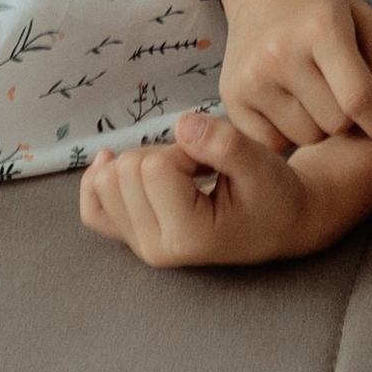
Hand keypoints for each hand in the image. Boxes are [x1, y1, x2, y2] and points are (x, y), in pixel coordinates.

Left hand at [80, 113, 316, 268]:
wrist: (278, 224)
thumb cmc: (273, 195)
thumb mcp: (261, 165)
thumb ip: (223, 143)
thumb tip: (181, 123)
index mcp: (187, 236)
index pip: (155, 168)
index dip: (185, 148)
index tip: (213, 161)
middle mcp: (155, 248)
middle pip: (125, 171)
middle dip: (163, 153)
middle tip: (200, 166)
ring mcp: (140, 245)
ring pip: (106, 180)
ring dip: (143, 161)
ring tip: (183, 173)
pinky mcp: (132, 237)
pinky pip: (93, 206)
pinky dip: (101, 179)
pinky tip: (119, 164)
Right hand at [221, 0, 371, 153]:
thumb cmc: (320, 6)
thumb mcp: (364, 17)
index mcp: (321, 27)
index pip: (358, 97)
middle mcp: (280, 53)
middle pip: (335, 124)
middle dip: (348, 116)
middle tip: (340, 90)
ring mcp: (251, 76)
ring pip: (307, 138)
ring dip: (319, 125)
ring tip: (313, 91)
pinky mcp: (231, 96)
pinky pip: (274, 144)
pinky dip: (289, 132)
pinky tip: (289, 101)